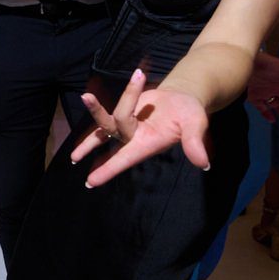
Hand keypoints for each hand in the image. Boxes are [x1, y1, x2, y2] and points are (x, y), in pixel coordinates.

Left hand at [69, 68, 209, 187]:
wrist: (184, 97)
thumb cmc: (190, 114)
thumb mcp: (196, 126)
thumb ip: (195, 143)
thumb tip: (204, 164)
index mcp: (147, 144)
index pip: (124, 160)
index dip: (107, 171)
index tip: (90, 182)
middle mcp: (133, 137)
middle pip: (113, 132)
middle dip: (91, 145)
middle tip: (74, 158)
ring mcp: (126, 125)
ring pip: (106, 121)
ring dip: (96, 109)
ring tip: (86, 97)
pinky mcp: (123, 111)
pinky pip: (107, 113)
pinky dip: (98, 106)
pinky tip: (86, 99)